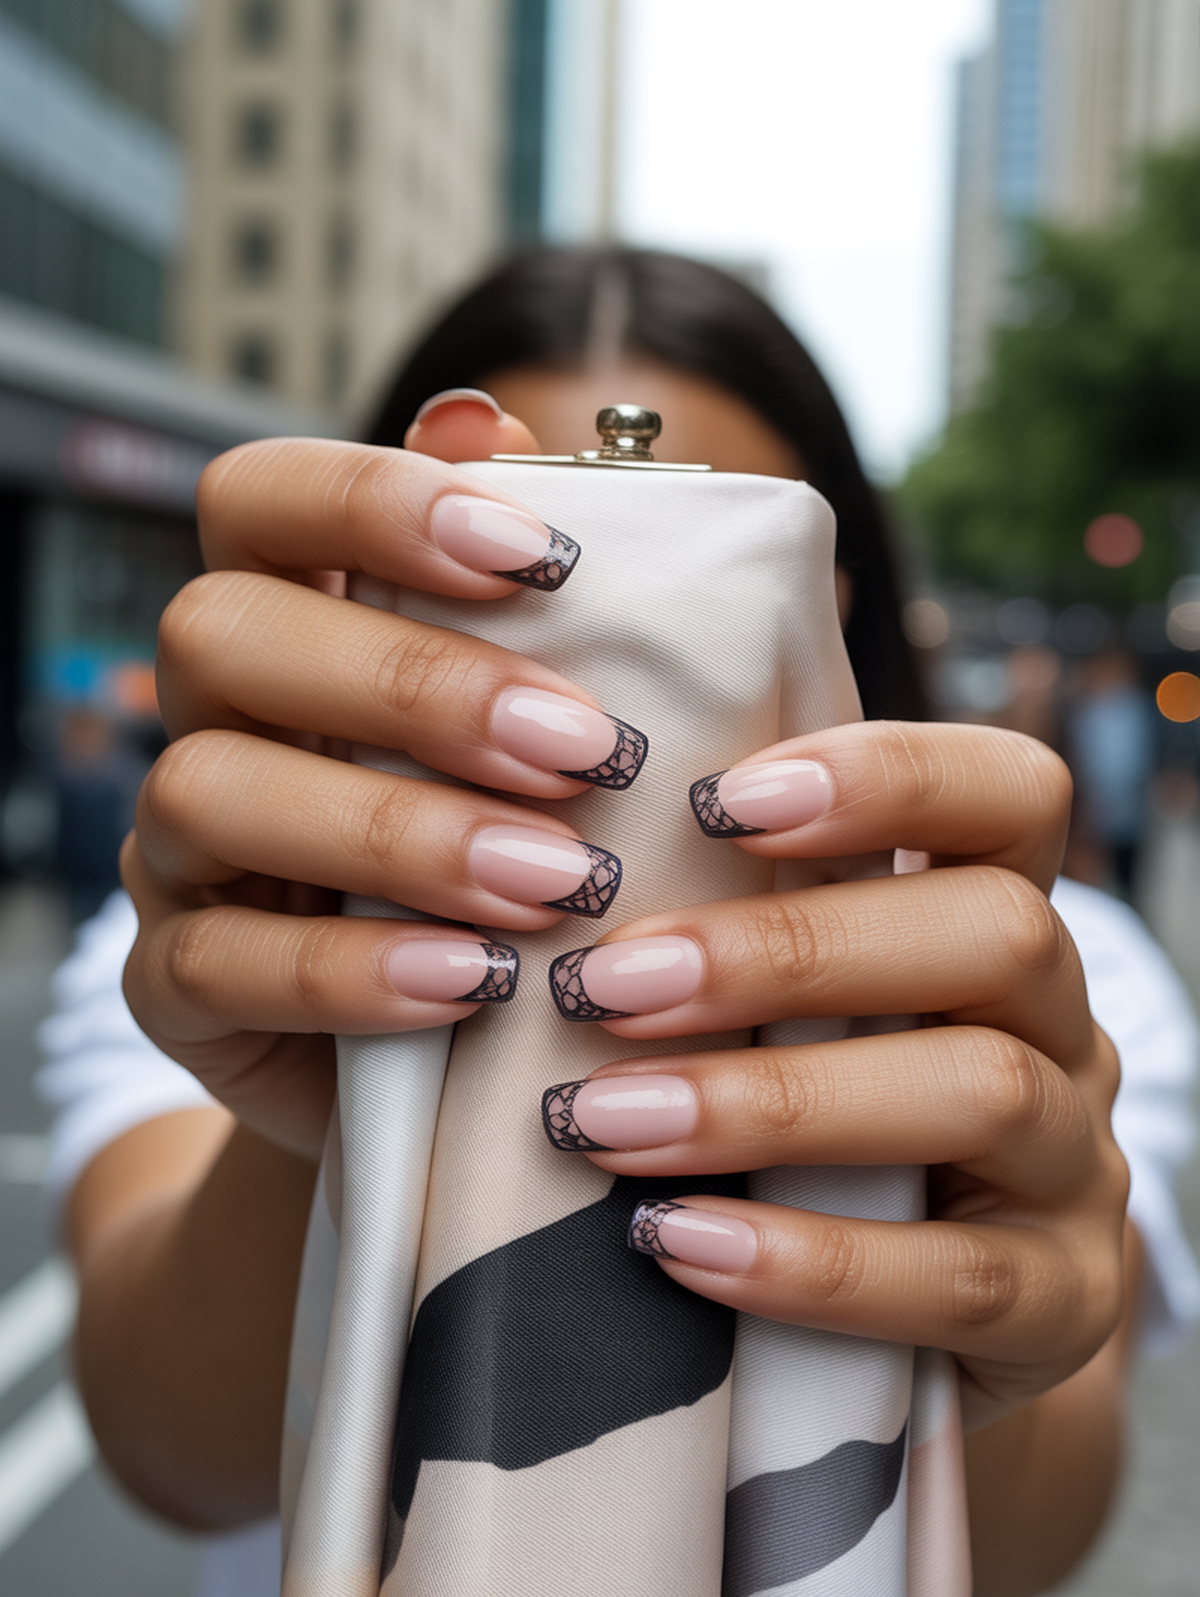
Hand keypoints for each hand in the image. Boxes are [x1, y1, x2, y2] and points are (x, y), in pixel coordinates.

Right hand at [123, 399, 646, 1158]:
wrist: (458, 1052)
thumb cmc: (514, 854)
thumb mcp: (539, 726)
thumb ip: (517, 586)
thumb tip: (491, 422)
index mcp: (293, 623)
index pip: (260, 498)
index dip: (379, 504)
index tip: (542, 561)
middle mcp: (211, 717)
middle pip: (221, 630)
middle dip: (412, 683)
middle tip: (586, 751)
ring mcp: (175, 853)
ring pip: (204, 790)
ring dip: (394, 830)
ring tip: (555, 885)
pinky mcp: (174, 986)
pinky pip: (213, 964)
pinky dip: (350, 974)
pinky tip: (474, 982)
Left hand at [539, 722, 1127, 1429]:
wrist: (881, 1345)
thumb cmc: (796, 1144)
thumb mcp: (777, 1027)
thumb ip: (723, 946)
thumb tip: (538, 862)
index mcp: (995, 923)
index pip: (1015, 795)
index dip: (890, 775)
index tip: (716, 800)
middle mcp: (1063, 1027)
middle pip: (998, 932)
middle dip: (790, 949)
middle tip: (602, 987)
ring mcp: (1080, 1168)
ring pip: (984, 1094)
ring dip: (775, 1099)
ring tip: (605, 1121)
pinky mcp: (1069, 1308)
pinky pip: (961, 1280)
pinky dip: (812, 1261)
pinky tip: (675, 1243)